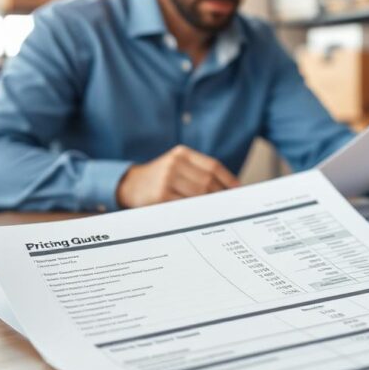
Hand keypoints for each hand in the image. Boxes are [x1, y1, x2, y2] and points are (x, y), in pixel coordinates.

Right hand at [116, 145, 239, 207]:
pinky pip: (185, 205)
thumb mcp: (176, 166)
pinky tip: (203, 216)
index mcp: (182, 154)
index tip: (238, 191)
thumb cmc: (160, 178)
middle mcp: (174, 163)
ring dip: (211, 204)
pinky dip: (197, 211)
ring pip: (199, 194)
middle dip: (221, 195)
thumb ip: (198, 173)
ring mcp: (167, 179)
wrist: (130, 184)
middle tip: (230, 206)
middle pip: (207, 181)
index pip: (213, 166)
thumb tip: (227, 190)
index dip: (228, 180)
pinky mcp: (160, 196)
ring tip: (220, 212)